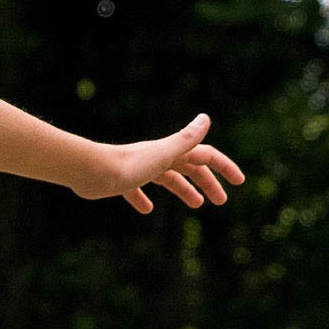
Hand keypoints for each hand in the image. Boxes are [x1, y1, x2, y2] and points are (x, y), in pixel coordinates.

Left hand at [92, 113, 245, 214]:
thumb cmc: (127, 165)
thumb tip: (206, 118)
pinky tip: (147, 210)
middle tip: (220, 201)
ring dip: (183, 189)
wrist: (89, 171)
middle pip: (189, 168)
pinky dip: (144, 199)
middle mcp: (157, 157)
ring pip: (167, 178)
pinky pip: (137, 190)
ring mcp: (139, 169)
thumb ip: (185, 140)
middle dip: (207, 182)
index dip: (224, 167)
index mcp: (171, 152)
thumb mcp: (162, 154)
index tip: (239, 182)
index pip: (205, 155)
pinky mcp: (121, 181)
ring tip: (196, 205)